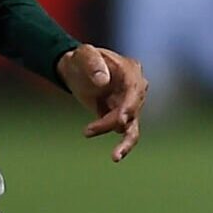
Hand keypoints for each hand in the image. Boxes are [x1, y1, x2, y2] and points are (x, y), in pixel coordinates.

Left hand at [58, 44, 148, 162]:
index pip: (135, 90)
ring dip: (124, 142)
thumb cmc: (82, 59)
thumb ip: (92, 63)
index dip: (129, 105)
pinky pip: (125, 133)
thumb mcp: (84, 55)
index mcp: (131, 71)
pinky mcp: (122, 117)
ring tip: (115, 157)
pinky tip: (115, 156)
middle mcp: (136, 89)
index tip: (120, 119)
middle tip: (90, 130)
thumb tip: (102, 81)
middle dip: (114, 122)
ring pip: (131, 126)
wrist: (77, 70)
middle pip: (132, 109)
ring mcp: (130, 104)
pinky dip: (122, 145)